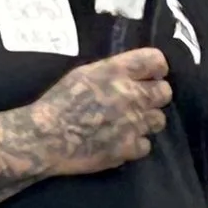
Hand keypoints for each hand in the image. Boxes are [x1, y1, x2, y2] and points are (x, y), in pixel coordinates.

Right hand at [30, 48, 171, 174]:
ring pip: (159, 120)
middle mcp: (130, 94)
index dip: (157, 68)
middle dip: (155, 96)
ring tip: (129, 124)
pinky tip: (121, 142)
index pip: (155, 60)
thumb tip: (134, 72)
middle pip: (164, 92)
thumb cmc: (58, 103)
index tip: (152, 75)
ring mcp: (133, 122)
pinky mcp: (129, 147)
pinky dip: (136, 145)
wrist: (43, 138)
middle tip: (141, 102)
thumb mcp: (83, 74)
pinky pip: (146, 145)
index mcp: (116, 72)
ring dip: (147, 121)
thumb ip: (113, 72)